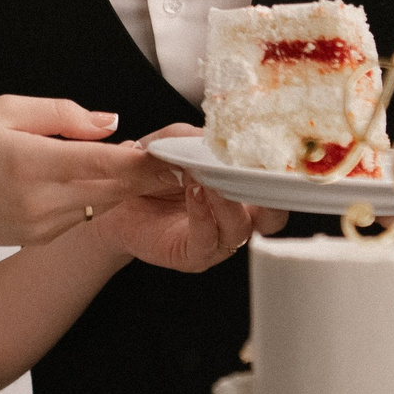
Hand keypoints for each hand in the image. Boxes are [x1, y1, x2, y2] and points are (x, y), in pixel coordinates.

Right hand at [0, 96, 162, 251]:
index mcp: (31, 162)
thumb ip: (63, 114)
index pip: (105, 162)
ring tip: (140, 163)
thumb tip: (110, 123)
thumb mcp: (6, 109)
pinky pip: (79, 216)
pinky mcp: (37, 239)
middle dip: (146, 175)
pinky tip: (93, 179)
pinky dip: (93, 197)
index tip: (176, 151)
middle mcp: (40, 200)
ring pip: (100, 204)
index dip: (146, 159)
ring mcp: (40, 226)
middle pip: (113, 189)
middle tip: (176, 158)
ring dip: (121, 186)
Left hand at [115, 126, 287, 272]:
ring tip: (208, 178)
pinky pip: (207, 240)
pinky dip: (203, 215)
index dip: (278, 171)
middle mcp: (237, 216)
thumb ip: (193, 139)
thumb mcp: (171, 143)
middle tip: (255, 170)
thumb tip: (213, 137)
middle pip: (273, 215)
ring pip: (240, 227)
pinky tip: (194, 193)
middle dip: (269, 194)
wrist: (115, 201)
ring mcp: (217, 238)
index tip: (272, 150)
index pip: (273, 184)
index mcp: (241, 188)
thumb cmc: (149, 172)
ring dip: (227, 200)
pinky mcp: (194, 255)